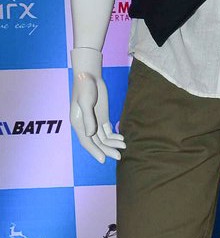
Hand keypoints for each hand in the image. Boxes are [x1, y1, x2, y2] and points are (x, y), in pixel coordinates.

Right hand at [70, 48, 124, 162]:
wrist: (90, 77)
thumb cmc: (85, 88)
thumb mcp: (86, 103)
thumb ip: (88, 119)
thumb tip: (90, 135)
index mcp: (78, 124)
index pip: (87, 142)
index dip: (95, 152)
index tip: (104, 160)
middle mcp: (85, 126)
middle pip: (97, 142)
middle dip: (107, 150)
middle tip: (119, 157)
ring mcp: (94, 122)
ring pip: (103, 138)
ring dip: (113, 143)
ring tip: (124, 147)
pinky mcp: (102, 118)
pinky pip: (108, 131)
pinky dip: (114, 136)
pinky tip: (122, 139)